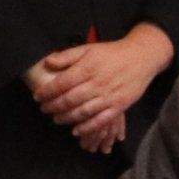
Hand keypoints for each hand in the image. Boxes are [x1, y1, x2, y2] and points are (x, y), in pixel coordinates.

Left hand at [30, 25, 171, 139]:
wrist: (141, 57)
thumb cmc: (112, 53)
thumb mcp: (88, 48)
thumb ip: (67, 56)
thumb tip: (48, 62)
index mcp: (87, 68)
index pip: (61, 83)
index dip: (46, 92)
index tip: (37, 96)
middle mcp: (97, 83)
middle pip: (70, 99)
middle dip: (53, 106)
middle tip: (44, 109)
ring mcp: (109, 96)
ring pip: (83, 112)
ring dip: (67, 118)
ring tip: (57, 119)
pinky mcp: (120, 105)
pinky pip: (101, 120)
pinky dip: (88, 127)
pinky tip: (76, 130)